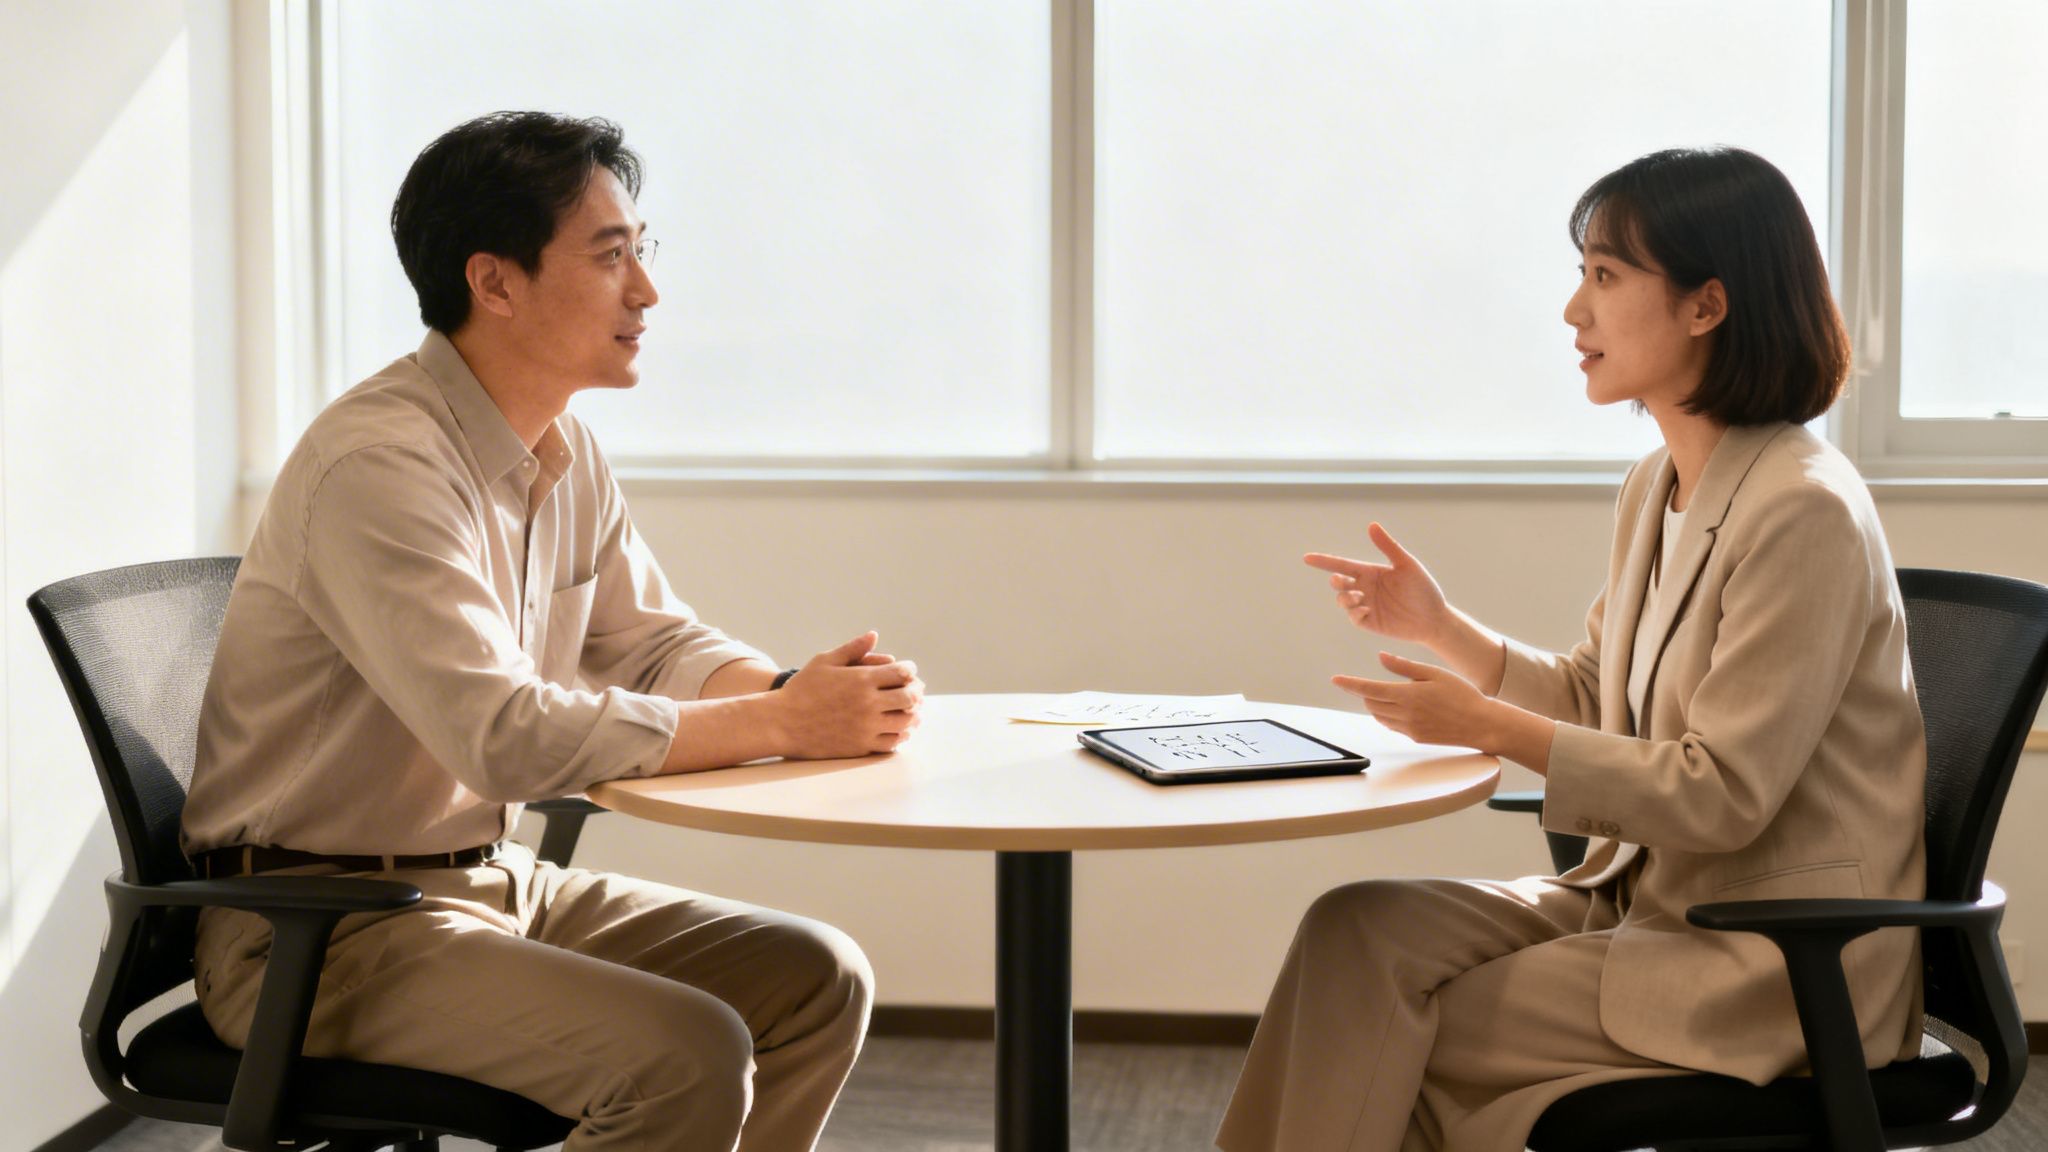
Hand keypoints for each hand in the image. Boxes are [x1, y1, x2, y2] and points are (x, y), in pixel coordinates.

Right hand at [772, 632, 924, 757]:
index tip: (909, 670)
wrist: (782, 722)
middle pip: (910, 697)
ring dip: (913, 715)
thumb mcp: (824, 661)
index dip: (910, 670)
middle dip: (916, 692)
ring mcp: (866, 727)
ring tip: (912, 711)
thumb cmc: (801, 689)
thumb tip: (874, 635)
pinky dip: (900, 735)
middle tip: (915, 690)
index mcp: (862, 680)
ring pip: (905, 722)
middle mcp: (868, 703)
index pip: (902, 673)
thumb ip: (852, 648)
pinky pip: (892, 742)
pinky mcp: (861, 746)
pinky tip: (898, 729)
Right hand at [1304, 522, 1449, 646]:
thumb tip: (1371, 525)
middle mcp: (1365, 588)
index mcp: (1370, 571)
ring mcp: (1366, 605)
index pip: (1342, 565)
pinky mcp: (1369, 622)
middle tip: (1341, 581)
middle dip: (1335, 581)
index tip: (1307, 557)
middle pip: (1339, 582)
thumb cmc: (1424, 589)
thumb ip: (1388, 546)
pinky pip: (1353, 617)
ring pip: (1342, 600)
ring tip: (1357, 597)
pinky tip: (1365, 610)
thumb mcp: (1407, 564)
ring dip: (1345, 597)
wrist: (1434, 618)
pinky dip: (1355, 612)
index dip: (1324, 561)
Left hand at [1333, 651, 1496, 748]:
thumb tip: (1381, 657)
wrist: (1481, 724)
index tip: (1336, 679)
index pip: (1369, 689)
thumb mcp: (1433, 673)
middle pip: (1371, 704)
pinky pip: (1392, 726)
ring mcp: (1409, 729)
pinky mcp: (1415, 738)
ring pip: (1379, 716)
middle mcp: (1405, 714)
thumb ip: (1404, 667)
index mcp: (1408, 695)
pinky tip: (1402, 708)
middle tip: (1373, 683)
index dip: (1350, 684)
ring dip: (1377, 705)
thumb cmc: (1461, 694)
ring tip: (1391, 694)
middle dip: (1366, 693)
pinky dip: (1389, 716)